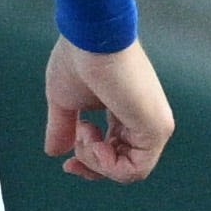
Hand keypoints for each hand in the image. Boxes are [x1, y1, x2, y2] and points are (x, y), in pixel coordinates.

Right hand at [43, 37, 172, 183]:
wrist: (91, 38)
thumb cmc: (79, 59)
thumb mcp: (65, 102)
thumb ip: (63, 128)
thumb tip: (54, 151)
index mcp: (127, 114)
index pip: (116, 154)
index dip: (89, 163)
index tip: (66, 162)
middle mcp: (145, 122)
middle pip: (122, 167)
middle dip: (91, 165)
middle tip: (74, 145)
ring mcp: (154, 126)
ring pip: (128, 172)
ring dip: (96, 161)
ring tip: (84, 131)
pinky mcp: (156, 128)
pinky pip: (134, 169)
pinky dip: (106, 163)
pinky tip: (93, 139)